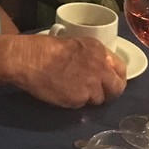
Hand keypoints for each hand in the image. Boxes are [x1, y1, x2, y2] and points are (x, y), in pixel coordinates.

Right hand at [7, 34, 126, 107]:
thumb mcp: (75, 44)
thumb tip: (101, 68)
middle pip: (117, 88)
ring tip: (73, 89)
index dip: (116, 77)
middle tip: (98, 92)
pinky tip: (62, 92)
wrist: (28, 59)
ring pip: (99, 99)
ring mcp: (91, 86)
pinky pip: (82, 104)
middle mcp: (100, 68)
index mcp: (99, 50)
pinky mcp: (79, 100)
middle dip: (110, 92)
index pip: (121, 69)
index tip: (110, 81)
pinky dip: (75, 101)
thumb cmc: (44, 48)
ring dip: (89, 97)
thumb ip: (92, 56)